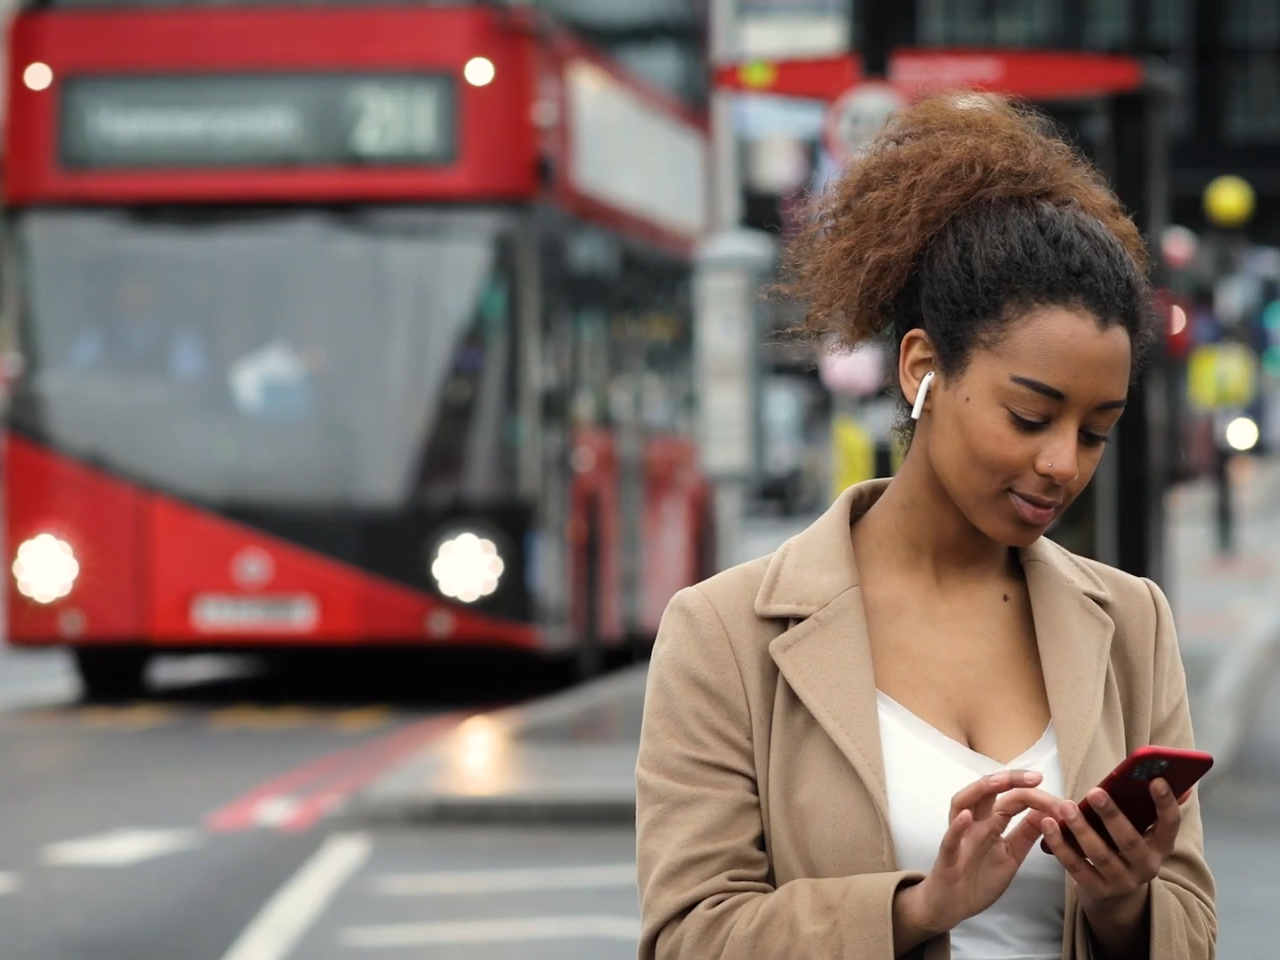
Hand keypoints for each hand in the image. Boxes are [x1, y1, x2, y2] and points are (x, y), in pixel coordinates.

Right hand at [908, 770, 1057, 934]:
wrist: (951, 906)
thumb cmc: (979, 878)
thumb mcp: (1011, 855)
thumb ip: (1026, 834)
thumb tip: (1048, 812)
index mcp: (990, 822)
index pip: (1012, 799)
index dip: (1034, 795)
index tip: (1059, 799)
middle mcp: (973, 823)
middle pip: (987, 792)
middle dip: (1010, 780)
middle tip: (1035, 777)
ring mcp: (959, 838)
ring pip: (962, 803)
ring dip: (980, 790)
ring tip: (1000, 781)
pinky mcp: (947, 858)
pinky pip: (949, 840)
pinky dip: (957, 827)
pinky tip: (967, 817)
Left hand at [1037, 778, 1186, 914]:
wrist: (1115, 895)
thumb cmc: (1125, 848)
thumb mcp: (1141, 830)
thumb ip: (1147, 805)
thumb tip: (1169, 775)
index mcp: (1160, 846)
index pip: (1170, 825)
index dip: (1165, 804)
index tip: (1156, 780)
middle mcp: (1146, 866)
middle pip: (1130, 842)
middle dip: (1112, 816)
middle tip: (1095, 792)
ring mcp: (1122, 882)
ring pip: (1101, 855)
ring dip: (1081, 829)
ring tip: (1066, 807)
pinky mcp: (1097, 891)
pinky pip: (1076, 867)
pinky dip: (1060, 845)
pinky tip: (1048, 825)